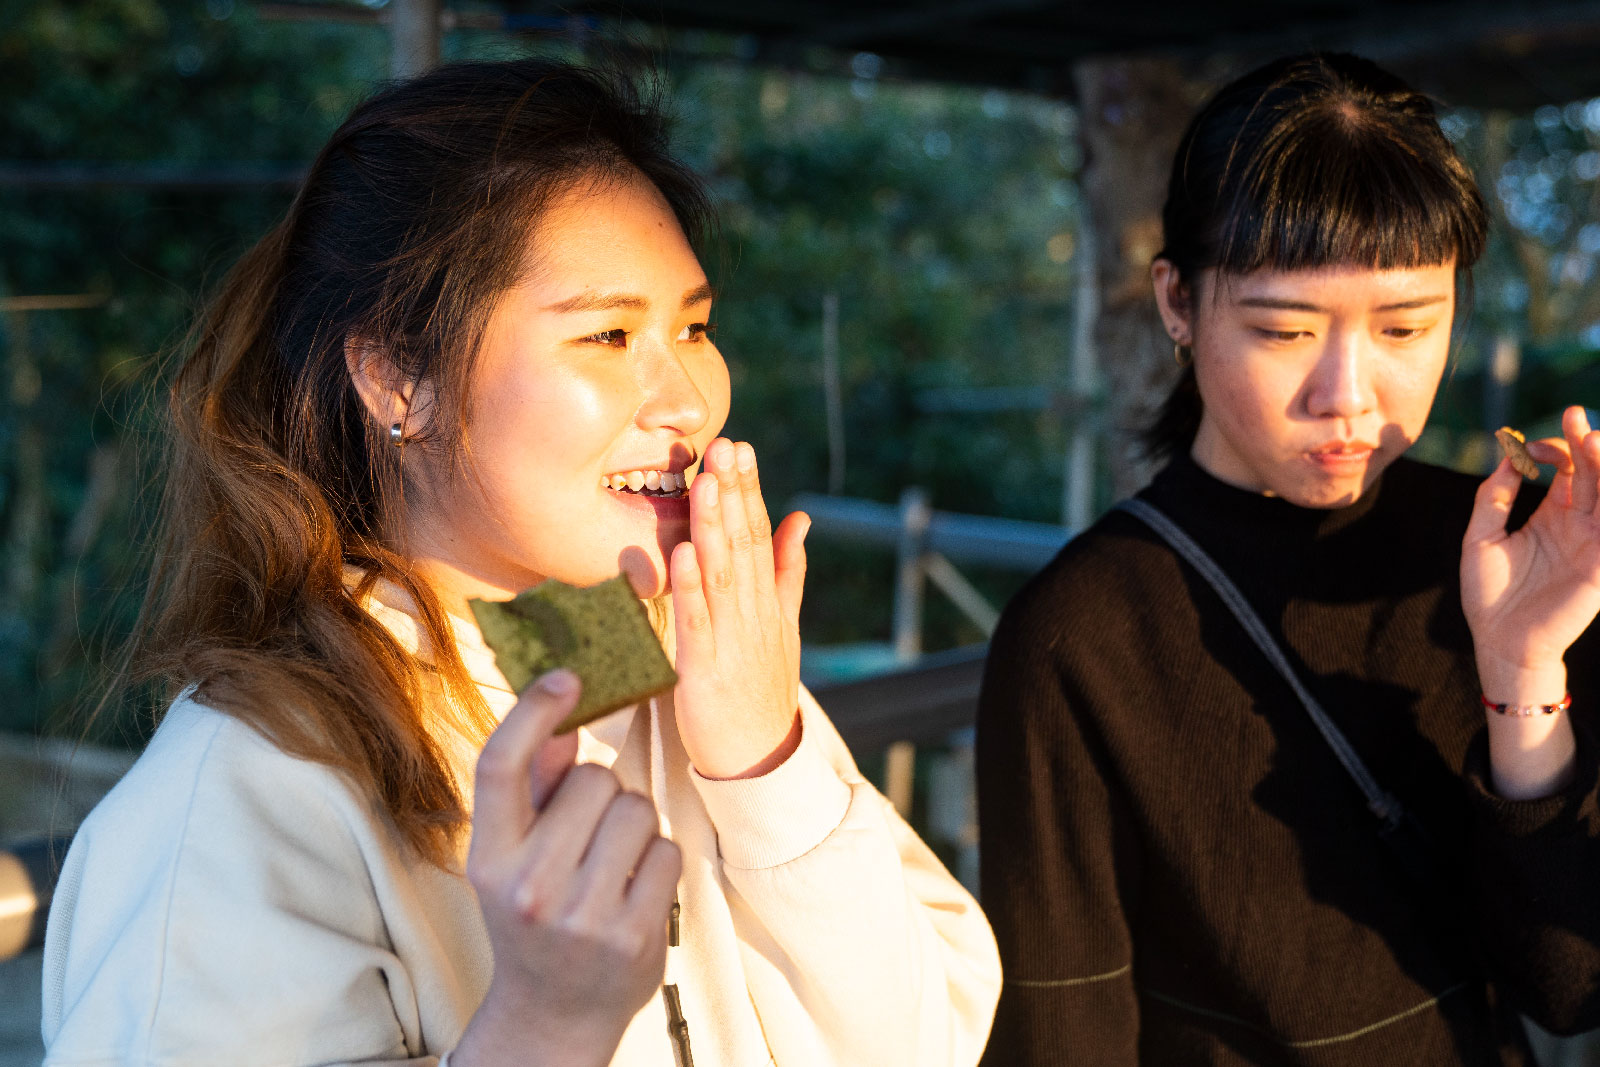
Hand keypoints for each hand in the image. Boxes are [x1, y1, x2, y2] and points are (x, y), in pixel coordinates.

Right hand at [453, 670, 680, 1066]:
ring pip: (637, 809)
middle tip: (588, 834)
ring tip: (611, 863)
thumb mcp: (513, 856)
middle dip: (602, 793)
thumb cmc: (533, 916)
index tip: (567, 677)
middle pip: (595, 779)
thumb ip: (535, 785)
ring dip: (634, 825)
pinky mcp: (633, 935)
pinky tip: (633, 890)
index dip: (535, 712)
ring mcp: (583, 916)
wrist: (552, 1013)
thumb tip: (560, 711)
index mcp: (489, 858)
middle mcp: (530, 887)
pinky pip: (666, 851)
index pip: (501, 766)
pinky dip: (657, 861)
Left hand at [670, 437, 809, 779]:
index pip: (760, 535)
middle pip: (743, 545)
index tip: (740, 448)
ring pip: (722, 574)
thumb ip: (789, 571)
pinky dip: (691, 588)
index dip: (749, 492)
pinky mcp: (703, 670)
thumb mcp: (784, 625)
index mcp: (768, 602)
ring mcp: (730, 641)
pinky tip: (682, 553)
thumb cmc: (762, 690)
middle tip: (723, 447)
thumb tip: (799, 516)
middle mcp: (753, 615)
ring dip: (713, 527)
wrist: (760, 760)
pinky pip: (696, 623)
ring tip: (705, 483)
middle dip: (733, 495)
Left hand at [1462, 405, 1599, 704]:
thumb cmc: (1488, 594)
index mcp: (1550, 516)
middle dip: (1585, 443)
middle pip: (1591, 474)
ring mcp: (1592, 543)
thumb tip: (1506, 458)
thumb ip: (1492, 499)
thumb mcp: (1480, 538)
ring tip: (1595, 439)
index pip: (1565, 470)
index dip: (1552, 450)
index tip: (1527, 447)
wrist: (1499, 642)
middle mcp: (1577, 524)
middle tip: (1576, 414)